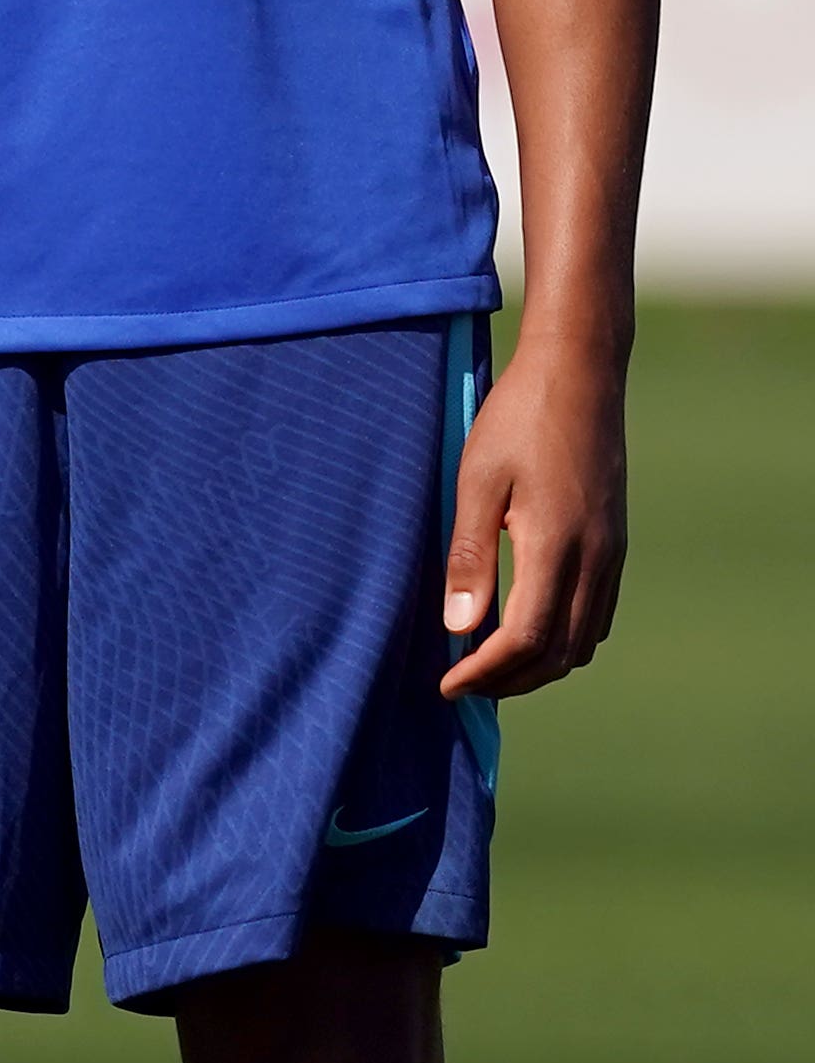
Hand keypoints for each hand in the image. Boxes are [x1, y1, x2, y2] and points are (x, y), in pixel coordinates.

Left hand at [440, 332, 627, 699]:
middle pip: (562, 653)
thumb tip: (459, 628)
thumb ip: (470, 556)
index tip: (447, 686)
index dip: (486, 673)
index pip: (526, 640)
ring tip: (489, 666)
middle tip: (463, 685)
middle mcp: (596, 560)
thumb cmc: (516, 420)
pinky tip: (529, 629)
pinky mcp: (615, 542)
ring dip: (541, 665)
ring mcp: (613, 553)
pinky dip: (565, 638)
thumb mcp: (476, 481)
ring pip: (586, 640)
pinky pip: (599, 614)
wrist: (579, 376)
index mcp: (558, 548)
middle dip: (513, 680)